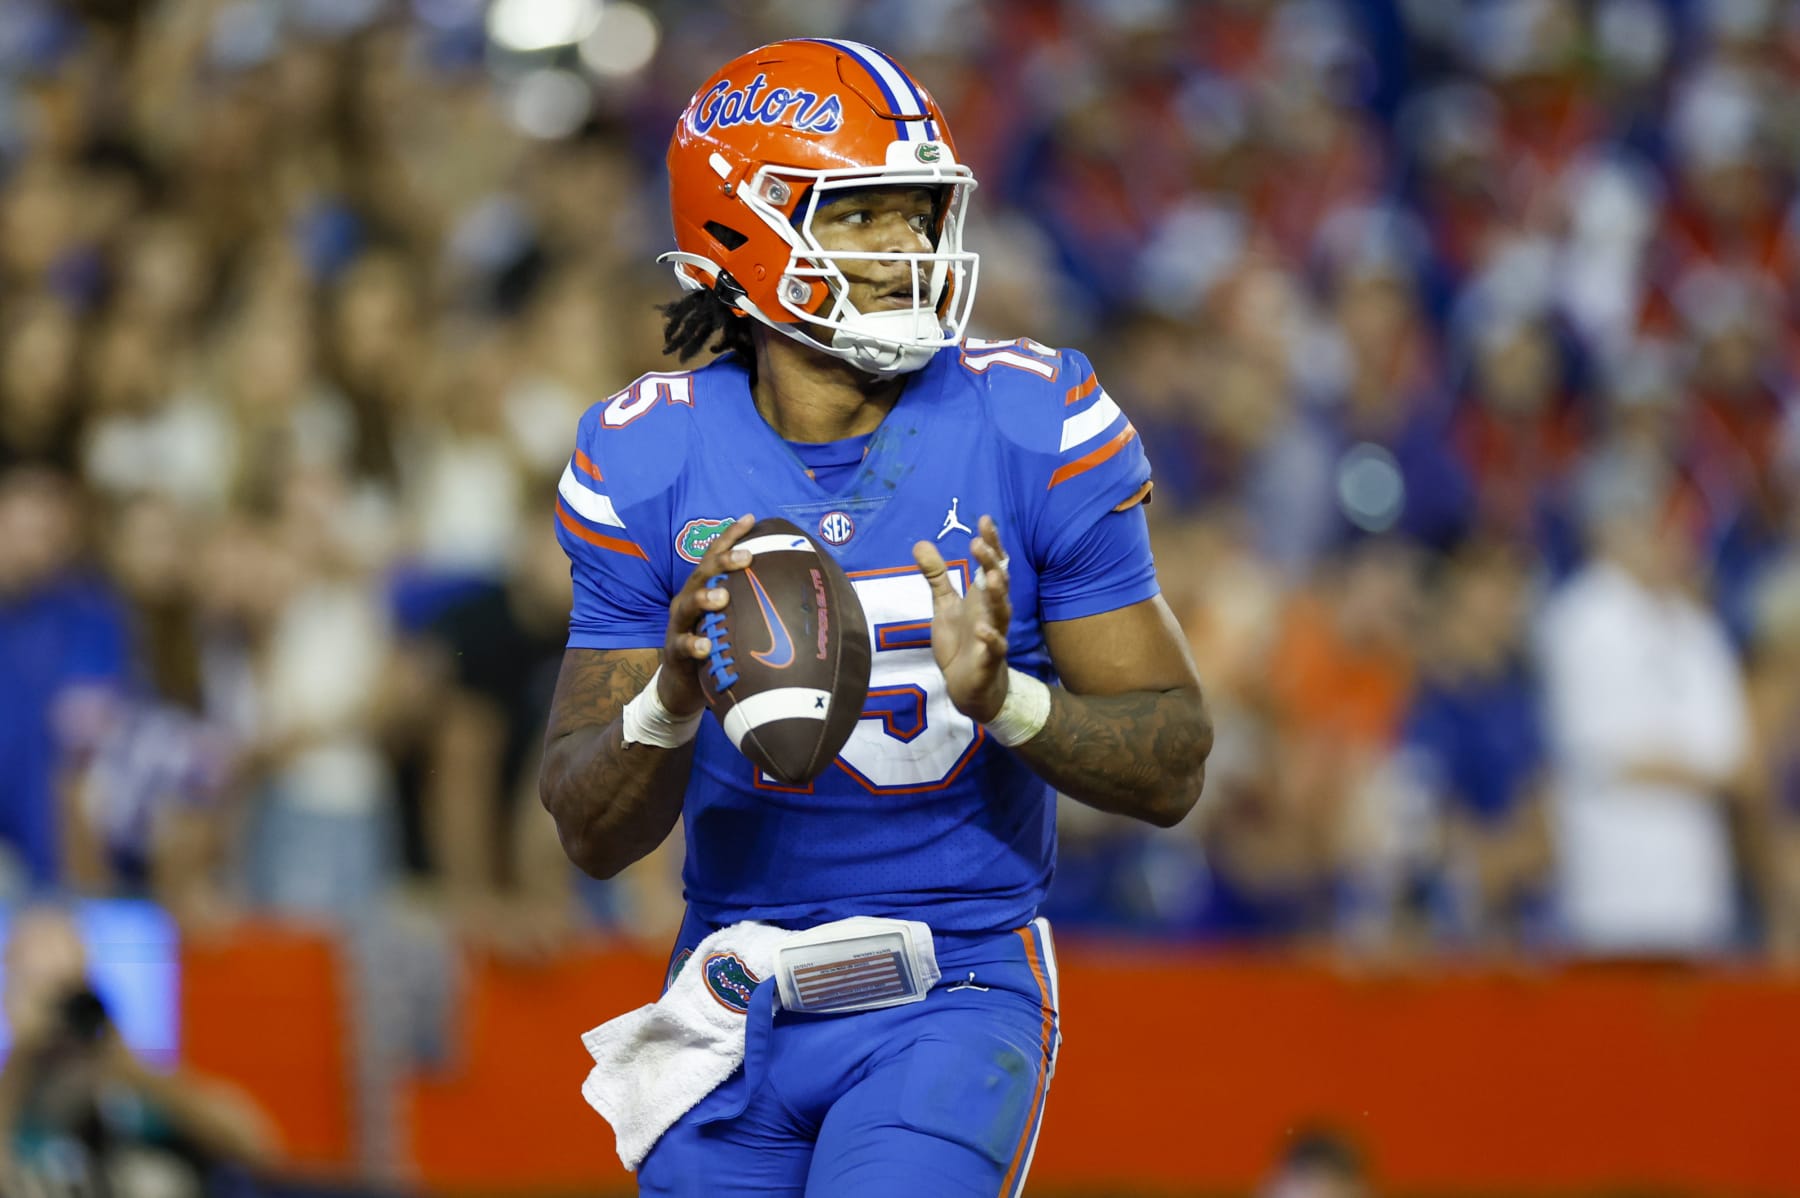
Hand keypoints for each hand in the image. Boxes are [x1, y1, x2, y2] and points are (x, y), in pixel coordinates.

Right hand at [657, 513, 757, 717]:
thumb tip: (794, 591)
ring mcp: (679, 625)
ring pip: (687, 604)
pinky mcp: (674, 651)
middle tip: (747, 556)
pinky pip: (682, 645)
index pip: (715, 556)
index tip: (751, 519)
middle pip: (702, 572)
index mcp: (703, 588)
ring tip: (722, 596)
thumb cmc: (715, 645)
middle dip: (723, 562)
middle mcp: (688, 600)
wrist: (683, 685)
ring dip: (704, 597)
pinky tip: (706, 646)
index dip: (731, 536)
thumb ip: (750, 603)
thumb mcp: (731, 620)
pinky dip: (694, 644)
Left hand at [913, 515, 1011, 723]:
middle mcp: (992, 611)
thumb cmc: (962, 642)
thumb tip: (920, 542)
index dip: (990, 543)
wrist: (970, 687)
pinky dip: (991, 638)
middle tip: (979, 543)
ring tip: (991, 576)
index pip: (991, 564)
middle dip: (991, 562)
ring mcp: (994, 634)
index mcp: (983, 596)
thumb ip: (936, 576)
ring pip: (1002, 611)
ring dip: (998, 594)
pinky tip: (983, 628)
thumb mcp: (944, 605)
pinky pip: (996, 647)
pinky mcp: (990, 659)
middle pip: (999, 582)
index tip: (984, 520)